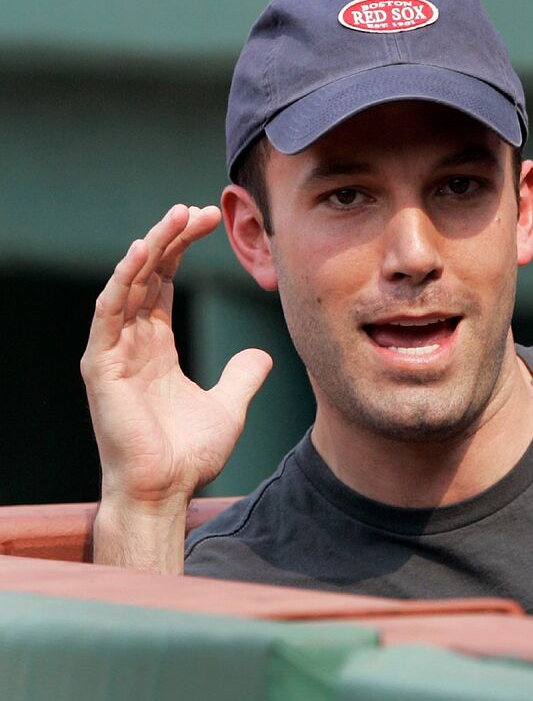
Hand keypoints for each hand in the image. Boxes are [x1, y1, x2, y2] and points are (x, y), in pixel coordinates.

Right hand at [81, 205, 271, 569]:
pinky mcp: (101, 367)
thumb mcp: (229, 405)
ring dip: (150, 248)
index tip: (208, 222)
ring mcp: (113, 352)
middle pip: (147, 274)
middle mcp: (131, 342)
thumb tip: (262, 355)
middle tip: (198, 209)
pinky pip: (109, 314)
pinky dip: (123, 282)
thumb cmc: (189, 454)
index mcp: (155, 345)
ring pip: (128, 285)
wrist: (167, 490)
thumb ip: (242, 376)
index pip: (164, 282)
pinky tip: (142, 254)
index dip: (182, 249)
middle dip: (171, 238)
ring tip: (174, 218)